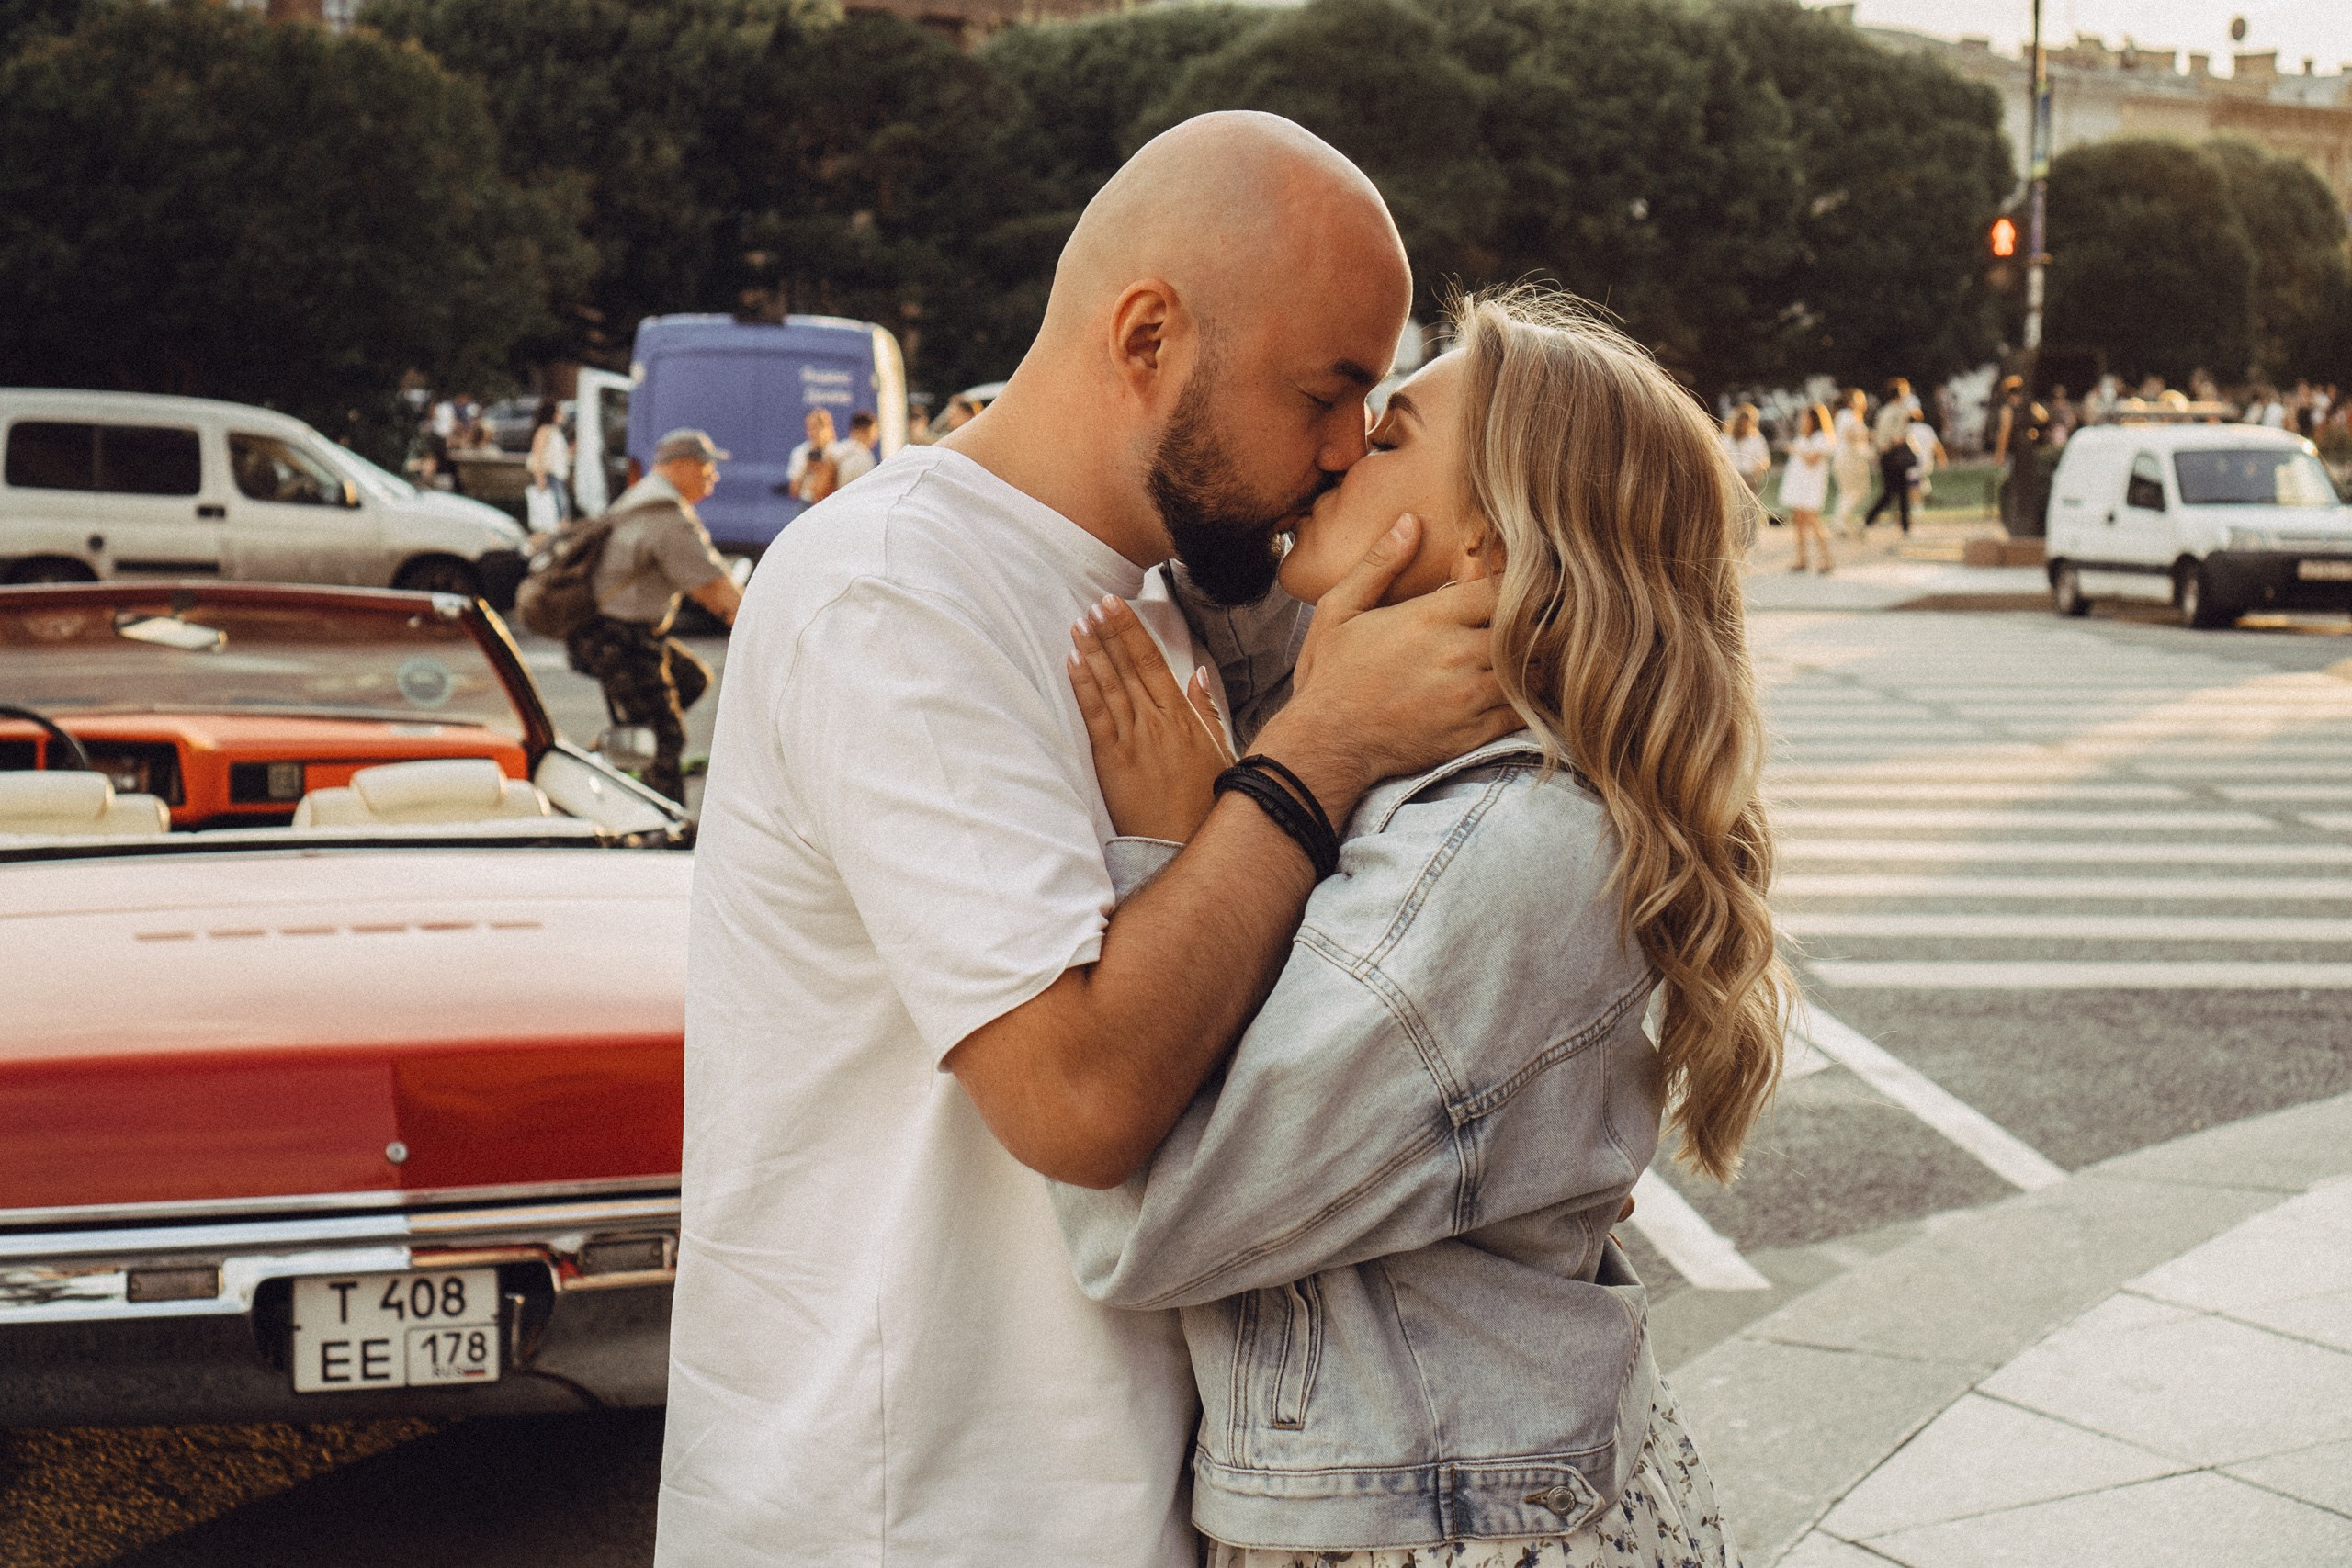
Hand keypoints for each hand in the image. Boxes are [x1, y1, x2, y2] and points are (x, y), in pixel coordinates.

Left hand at [1069, 596, 1233, 841]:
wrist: (1186, 845)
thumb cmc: (1206, 805)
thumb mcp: (1221, 752)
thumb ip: (1207, 712)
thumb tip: (1198, 674)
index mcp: (1183, 717)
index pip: (1153, 662)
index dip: (1132, 631)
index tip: (1117, 605)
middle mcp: (1157, 722)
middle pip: (1129, 666)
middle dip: (1110, 631)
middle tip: (1094, 603)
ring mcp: (1134, 740)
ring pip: (1111, 684)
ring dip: (1094, 650)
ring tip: (1080, 623)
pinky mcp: (1113, 761)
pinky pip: (1096, 716)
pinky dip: (1084, 686)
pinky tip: (1073, 662)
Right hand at [1255, 514, 1516, 821]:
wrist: (1325, 746)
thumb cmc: (1329, 676)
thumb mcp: (1339, 610)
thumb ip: (1378, 564)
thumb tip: (1410, 522)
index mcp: (1429, 618)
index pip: (1501, 588)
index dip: (1514, 585)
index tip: (1511, 588)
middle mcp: (1456, 654)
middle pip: (1529, 627)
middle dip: (1534, 622)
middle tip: (1535, 619)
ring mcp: (1469, 696)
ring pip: (1534, 669)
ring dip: (1536, 660)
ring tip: (1527, 654)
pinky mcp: (1474, 732)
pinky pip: (1525, 711)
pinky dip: (1530, 699)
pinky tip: (1520, 690)